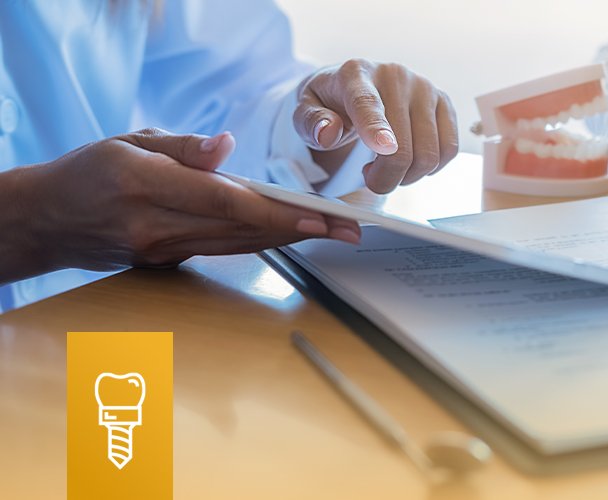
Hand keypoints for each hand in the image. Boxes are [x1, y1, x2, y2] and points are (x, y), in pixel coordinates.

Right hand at [5, 128, 359, 280]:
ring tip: (332, 233)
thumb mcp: (128, 139)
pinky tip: (288, 235)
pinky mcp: (168, 263)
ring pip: (239, 247)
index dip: (276, 213)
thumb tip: (226, 147)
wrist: (48, 221)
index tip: (317, 217)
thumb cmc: (88, 171)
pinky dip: (260, 243)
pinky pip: (223, 252)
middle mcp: (158, 227)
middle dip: (301, 230)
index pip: (225, 204)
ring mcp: (164, 252)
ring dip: (289, 240)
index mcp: (146, 187)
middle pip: (243, 232)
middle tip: (347, 229)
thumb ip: (181, 146)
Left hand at [293, 59, 457, 193]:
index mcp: (355, 74)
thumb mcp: (305, 112)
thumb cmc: (329, 104)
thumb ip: (311, 123)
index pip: (367, 103)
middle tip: (370, 178)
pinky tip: (409, 162)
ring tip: (386, 168)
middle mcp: (394, 75)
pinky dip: (430, 168)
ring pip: (429, 153)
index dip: (376, 128)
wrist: (355, 86)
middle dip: (385, 178)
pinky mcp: (443, 102)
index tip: (384, 149)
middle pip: (402, 146)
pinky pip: (449, 149)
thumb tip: (328, 132)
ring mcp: (424, 87)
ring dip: (407, 177)